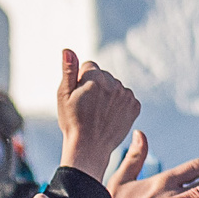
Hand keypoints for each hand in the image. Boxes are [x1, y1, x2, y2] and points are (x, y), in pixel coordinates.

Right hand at [56, 49, 140, 179]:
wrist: (89, 147)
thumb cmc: (72, 121)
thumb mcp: (63, 95)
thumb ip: (69, 71)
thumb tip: (68, 50)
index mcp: (95, 78)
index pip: (89, 66)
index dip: (81, 80)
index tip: (79, 95)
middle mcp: (114, 84)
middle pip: (104, 75)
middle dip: (96, 85)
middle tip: (88, 105)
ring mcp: (126, 95)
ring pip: (115, 86)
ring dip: (108, 94)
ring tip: (98, 112)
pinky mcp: (135, 106)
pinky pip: (126, 97)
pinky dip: (119, 104)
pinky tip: (110, 115)